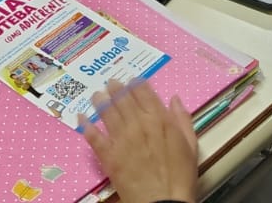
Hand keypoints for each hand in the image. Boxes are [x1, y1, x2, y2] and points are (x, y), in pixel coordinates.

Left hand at [81, 80, 198, 202]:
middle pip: (123, 98)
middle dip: (116, 88)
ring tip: (96, 94)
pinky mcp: (108, 156)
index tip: (131, 80)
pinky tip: (81, 118)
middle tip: (110, 83)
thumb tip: (174, 98)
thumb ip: (182, 119)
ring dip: (100, 100)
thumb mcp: (190, 145)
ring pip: (106, 112)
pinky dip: (86, 125)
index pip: (143, 92)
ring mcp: (121, 139)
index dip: (136, 83)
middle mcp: (137, 123)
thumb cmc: (180, 176)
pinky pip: (93, 137)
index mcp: (159, 119)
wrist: (163, 201)